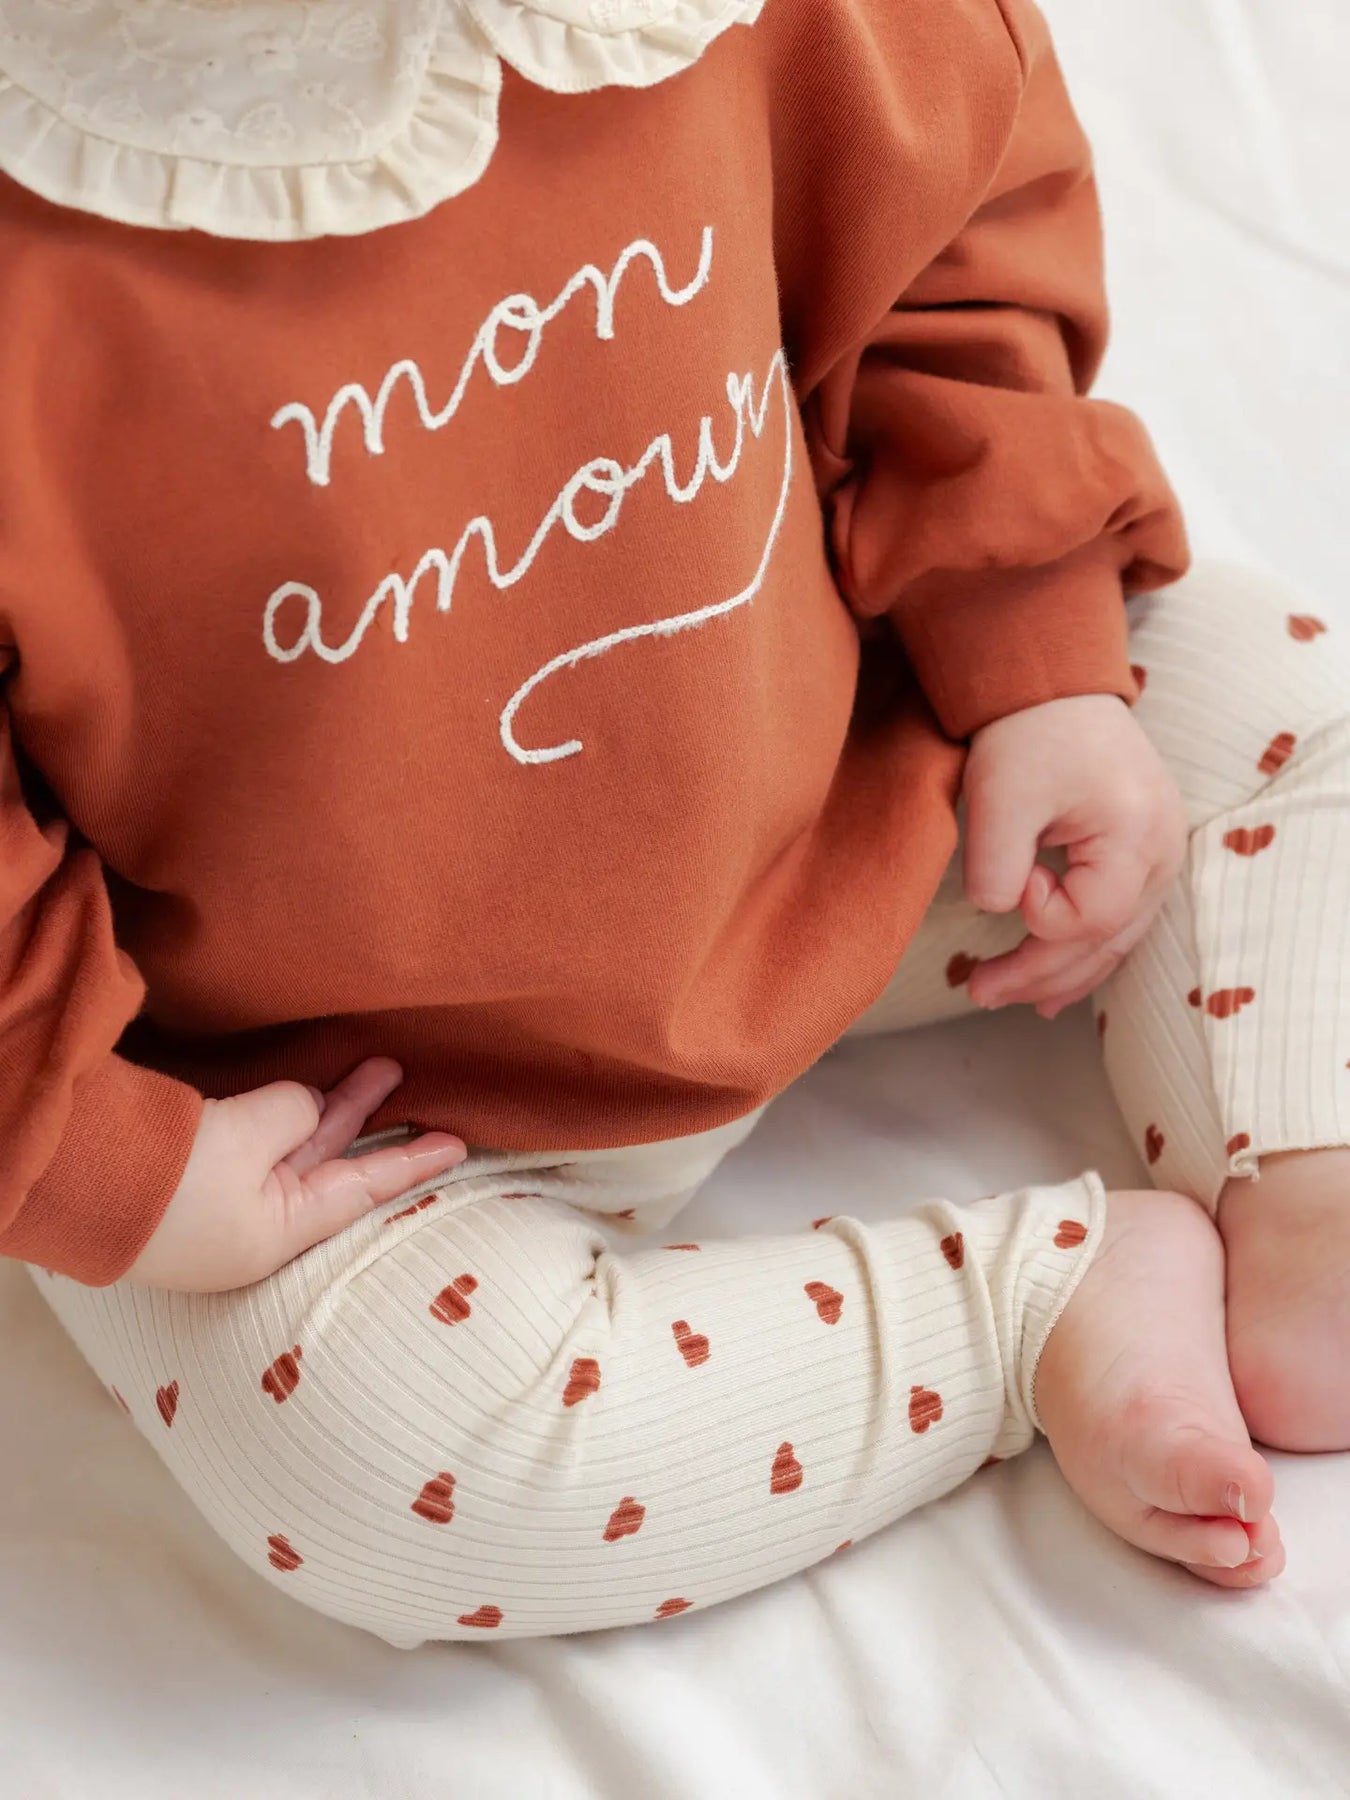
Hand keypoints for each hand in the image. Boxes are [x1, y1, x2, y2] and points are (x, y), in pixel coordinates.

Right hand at [126, 1058, 465, 1292]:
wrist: (76, 1181)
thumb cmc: (170, 1174)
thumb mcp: (249, 1137)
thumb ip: (292, 1115)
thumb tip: (303, 1106)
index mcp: (279, 1235)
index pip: (365, 1191)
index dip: (413, 1163)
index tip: (460, 1145)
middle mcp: (255, 1227)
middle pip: (330, 1165)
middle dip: (367, 1118)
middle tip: (402, 1074)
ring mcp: (221, 1205)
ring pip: (293, 1149)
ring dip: (331, 1108)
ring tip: (374, 1067)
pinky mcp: (189, 1179)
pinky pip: (256, 1143)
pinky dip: (286, 1115)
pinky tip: (306, 1090)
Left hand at [961, 695, 1186, 1017]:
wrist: (1055, 686)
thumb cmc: (1028, 732)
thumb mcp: (999, 797)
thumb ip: (994, 867)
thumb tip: (1000, 914)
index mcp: (1138, 835)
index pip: (1090, 918)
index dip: (1040, 918)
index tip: (1006, 881)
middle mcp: (1164, 853)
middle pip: (1106, 941)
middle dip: (1039, 973)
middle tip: (977, 991)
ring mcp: (1161, 855)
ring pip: (1115, 939)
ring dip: (1061, 973)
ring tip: (1014, 1000)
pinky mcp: (1144, 853)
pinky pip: (1118, 918)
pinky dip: (1083, 950)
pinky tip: (1054, 982)